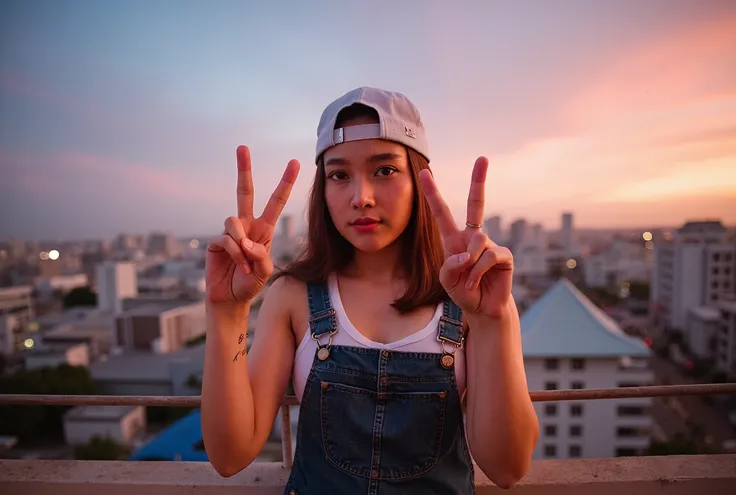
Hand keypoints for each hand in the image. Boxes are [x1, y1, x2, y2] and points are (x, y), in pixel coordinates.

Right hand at [206, 146, 299, 304]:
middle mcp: (246, 225)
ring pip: (233, 221)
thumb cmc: (251, 283)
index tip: (294, 162)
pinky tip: (239, 267)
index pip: (275, 201)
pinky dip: (235, 254)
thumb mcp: (265, 272)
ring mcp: (230, 232)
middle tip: (242, 147)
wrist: (231, 298)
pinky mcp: (216, 242)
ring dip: (241, 243)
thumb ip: (261, 257)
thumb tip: (247, 242)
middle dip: (244, 169)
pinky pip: (225, 239)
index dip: (285, 182)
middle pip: (244, 191)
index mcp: (264, 228)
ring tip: (246, 263)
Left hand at [418, 158, 512, 318]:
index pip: (442, 212)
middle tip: (483, 158)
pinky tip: (478, 280)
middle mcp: (472, 237)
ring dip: (469, 263)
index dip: (433, 193)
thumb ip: (450, 266)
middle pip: (476, 203)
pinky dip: (479, 270)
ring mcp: (489, 244)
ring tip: (469, 279)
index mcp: (454, 239)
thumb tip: (467, 254)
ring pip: (477, 240)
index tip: (425, 172)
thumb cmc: (463, 291)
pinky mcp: (503, 255)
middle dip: (479, 181)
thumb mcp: (446, 280)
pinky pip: (489, 255)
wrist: (483, 309)